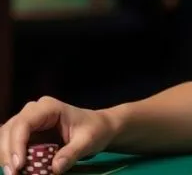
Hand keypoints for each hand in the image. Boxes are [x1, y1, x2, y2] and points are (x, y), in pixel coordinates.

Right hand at [0, 96, 116, 174]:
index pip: (25, 123)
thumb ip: (72, 153)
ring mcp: (28, 123)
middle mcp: (34, 111)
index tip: (19, 165)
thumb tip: (55, 168)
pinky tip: (17, 169)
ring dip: (6, 156)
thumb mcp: (88, 141)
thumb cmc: (94, 130)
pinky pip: (11, 145)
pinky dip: (11, 157)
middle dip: (7, 153)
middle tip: (13, 174)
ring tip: (14, 174)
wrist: (98, 128)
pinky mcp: (26, 135)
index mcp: (49, 108)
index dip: (17, 143)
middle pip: (10, 130)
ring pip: (6, 137)